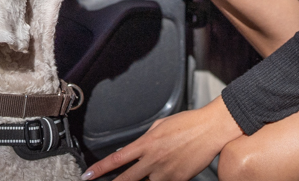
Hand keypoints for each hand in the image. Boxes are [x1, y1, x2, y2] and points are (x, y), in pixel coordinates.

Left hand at [81, 96, 242, 180]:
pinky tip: (160, 175)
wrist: (210, 129)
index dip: (99, 169)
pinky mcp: (178, 180)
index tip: (88, 175)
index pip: (116, 159)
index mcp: (146, 144)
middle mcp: (153, 160)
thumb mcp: (160, 126)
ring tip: (133, 178)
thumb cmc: (188, 123)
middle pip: (125, 179)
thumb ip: (145, 139)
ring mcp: (165, 173)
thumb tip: (134, 149)